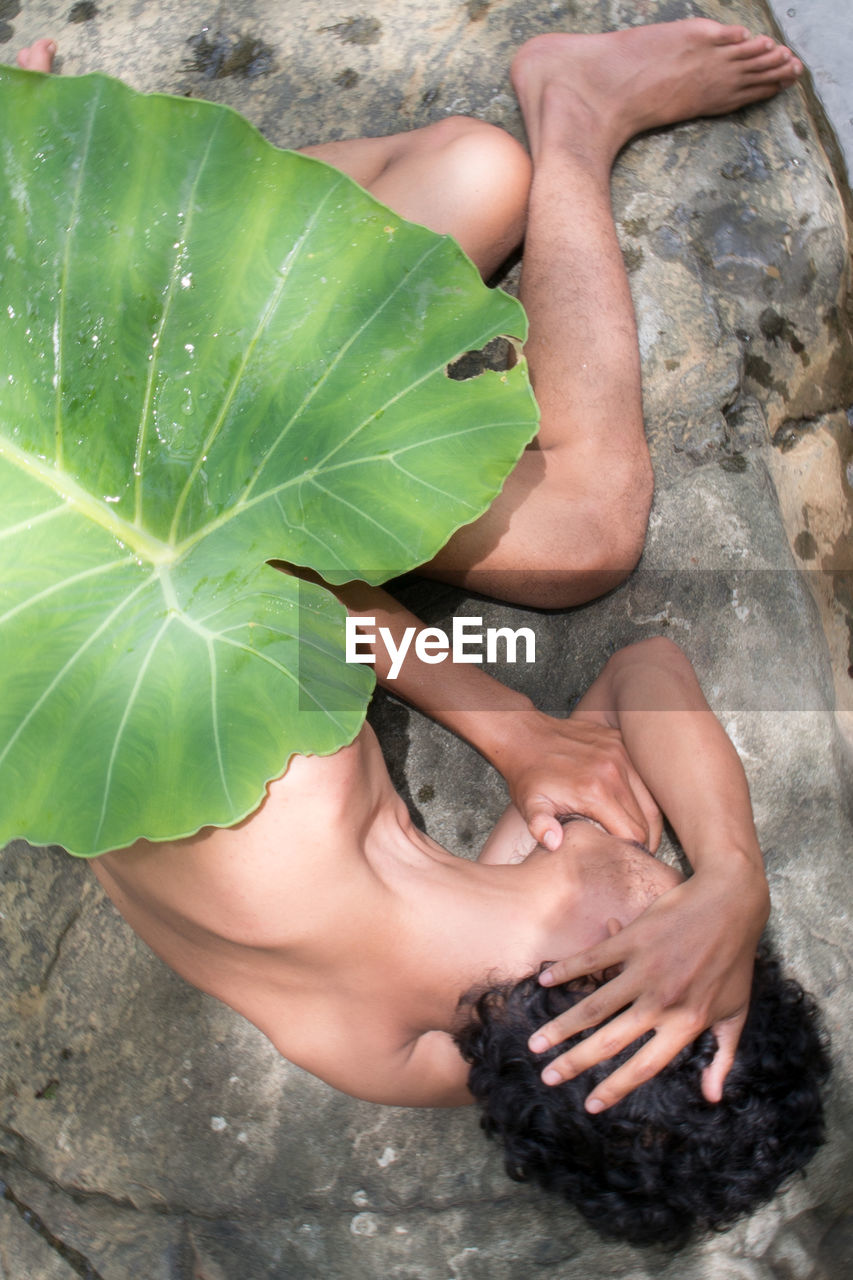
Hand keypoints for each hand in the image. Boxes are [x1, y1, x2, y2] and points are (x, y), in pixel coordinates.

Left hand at [499, 710, 661, 850]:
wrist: (524, 735)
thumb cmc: (528, 775)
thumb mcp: (529, 804)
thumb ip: (540, 826)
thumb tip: (554, 843)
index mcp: (596, 792)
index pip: (633, 834)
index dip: (630, 852)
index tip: (623, 860)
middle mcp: (614, 771)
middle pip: (646, 819)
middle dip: (643, 840)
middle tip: (632, 854)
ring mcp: (620, 754)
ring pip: (649, 799)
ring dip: (646, 820)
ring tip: (638, 836)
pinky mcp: (619, 743)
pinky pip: (641, 777)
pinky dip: (641, 797)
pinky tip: (632, 809)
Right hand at [527, 861, 769, 1109]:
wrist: (731, 901)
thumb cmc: (736, 960)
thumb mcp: (737, 1011)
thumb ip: (723, 1056)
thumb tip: (712, 1097)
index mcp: (687, 1023)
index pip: (644, 1066)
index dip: (615, 1088)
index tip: (590, 1105)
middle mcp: (662, 1001)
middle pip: (609, 1042)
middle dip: (574, 1064)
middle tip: (547, 1078)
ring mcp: (644, 969)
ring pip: (593, 1006)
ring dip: (561, 1027)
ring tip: (536, 1043)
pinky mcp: (633, 939)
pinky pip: (592, 959)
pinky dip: (567, 970)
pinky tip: (545, 980)